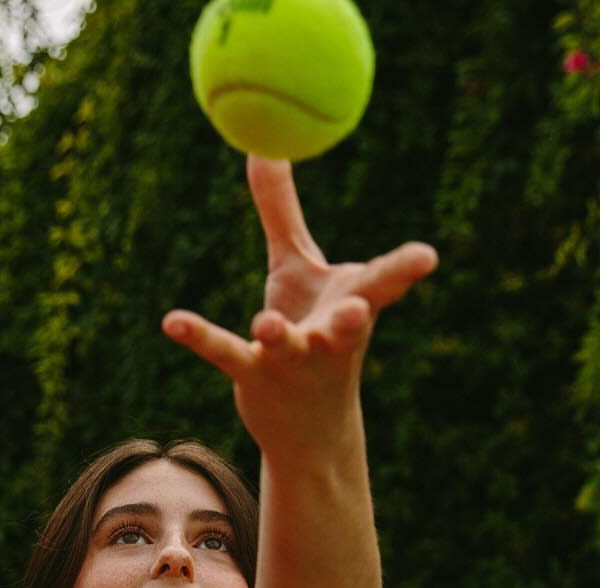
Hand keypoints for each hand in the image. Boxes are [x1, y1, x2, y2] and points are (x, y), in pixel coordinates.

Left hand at [161, 155, 438, 460]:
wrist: (307, 430)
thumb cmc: (311, 334)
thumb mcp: (296, 270)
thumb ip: (283, 213)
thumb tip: (263, 145)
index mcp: (352, 305)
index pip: (384, 285)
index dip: (405, 270)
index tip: (428, 258)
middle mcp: (330, 338)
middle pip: (348, 326)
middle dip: (356, 318)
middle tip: (361, 309)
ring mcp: (293, 361)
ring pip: (288, 347)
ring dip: (279, 336)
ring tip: (266, 325)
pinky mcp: (254, 376)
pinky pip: (227, 353)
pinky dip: (201, 336)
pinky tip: (172, 322)